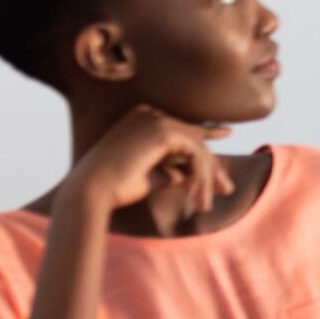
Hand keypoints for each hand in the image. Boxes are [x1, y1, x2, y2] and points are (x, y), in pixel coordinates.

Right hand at [66, 106, 232, 216]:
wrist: (92, 190)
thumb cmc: (115, 187)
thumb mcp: (152, 176)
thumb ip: (175, 171)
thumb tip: (196, 176)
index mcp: (140, 120)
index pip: (181, 128)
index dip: (206, 134)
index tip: (227, 133)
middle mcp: (149, 114)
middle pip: (193, 139)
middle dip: (212, 167)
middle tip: (227, 189)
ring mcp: (156, 120)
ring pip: (197, 148)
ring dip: (206, 178)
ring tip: (205, 204)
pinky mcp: (164, 132)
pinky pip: (196, 154)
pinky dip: (201, 176)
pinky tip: (197, 197)